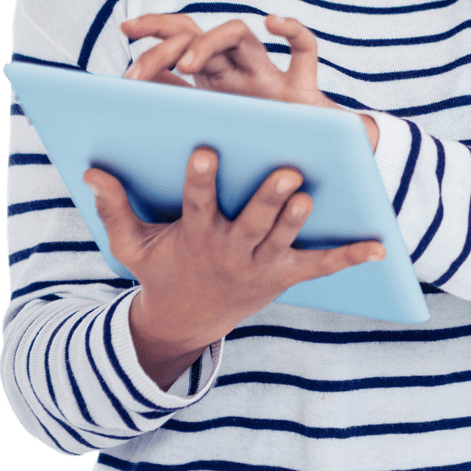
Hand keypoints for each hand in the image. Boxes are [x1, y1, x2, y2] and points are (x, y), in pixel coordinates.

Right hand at [83, 147, 384, 389]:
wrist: (188, 319)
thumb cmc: (160, 268)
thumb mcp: (130, 244)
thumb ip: (115, 207)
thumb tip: (91, 170)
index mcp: (195, 235)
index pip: (196, 204)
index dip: (200, 179)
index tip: (203, 150)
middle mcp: (230, 250)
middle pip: (251, 222)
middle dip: (267, 199)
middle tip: (285, 172)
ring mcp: (261, 265)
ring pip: (283, 239)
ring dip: (298, 221)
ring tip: (312, 196)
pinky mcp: (285, 276)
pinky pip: (320, 266)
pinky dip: (348, 256)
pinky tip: (378, 246)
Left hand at [121, 13, 378, 149]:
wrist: (306, 178)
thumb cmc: (255, 154)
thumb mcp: (210, 130)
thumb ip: (180, 103)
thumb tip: (137, 92)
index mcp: (216, 77)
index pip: (182, 33)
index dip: (155, 26)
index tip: (125, 28)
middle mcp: (238, 68)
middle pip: (199, 32)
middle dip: (165, 44)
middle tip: (135, 75)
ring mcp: (268, 76)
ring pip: (238, 34)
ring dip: (207, 43)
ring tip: (187, 67)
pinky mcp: (303, 91)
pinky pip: (305, 50)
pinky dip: (294, 31)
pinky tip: (274, 23)